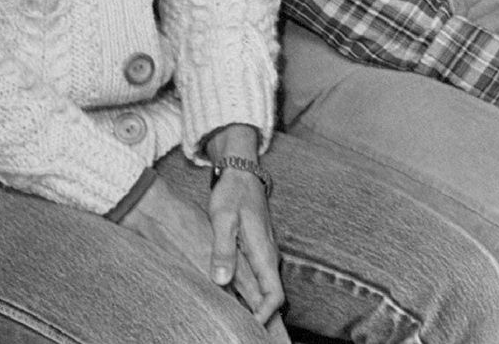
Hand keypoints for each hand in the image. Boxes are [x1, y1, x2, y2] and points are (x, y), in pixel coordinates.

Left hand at [202, 125, 286, 334]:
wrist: (242, 172)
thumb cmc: (233, 194)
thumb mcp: (223, 219)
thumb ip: (223, 250)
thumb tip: (222, 280)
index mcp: (264, 252)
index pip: (275, 295)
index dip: (264, 316)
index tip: (247, 329)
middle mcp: (269, 256)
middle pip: (271, 297)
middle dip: (259, 318)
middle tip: (239, 333)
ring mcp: (264, 253)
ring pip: (264, 288)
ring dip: (253, 306)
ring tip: (233, 322)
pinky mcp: (257, 250)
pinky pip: (257, 278)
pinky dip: (248, 293)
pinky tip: (230, 298)